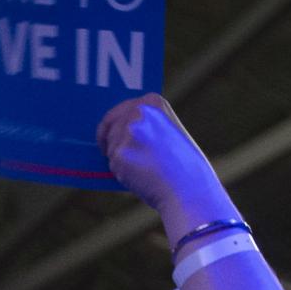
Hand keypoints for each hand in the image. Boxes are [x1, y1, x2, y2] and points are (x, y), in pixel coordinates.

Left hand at [96, 95, 236, 243]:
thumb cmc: (182, 164)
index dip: (114, 121)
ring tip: (142, 169)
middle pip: (109, 124)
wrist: (187, 187)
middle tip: (103, 148)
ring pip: (111, 146)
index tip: (109, 130)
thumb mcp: (168, 131)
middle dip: (105, 137)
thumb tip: (120, 134)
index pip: (122, 109)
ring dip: (119, 158)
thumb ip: (146, 126)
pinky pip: (112, 164)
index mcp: (153, 102)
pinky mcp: (119, 153)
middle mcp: (139, 112)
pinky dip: (121, 173)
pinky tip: (140, 177)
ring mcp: (128, 132)